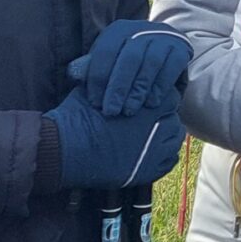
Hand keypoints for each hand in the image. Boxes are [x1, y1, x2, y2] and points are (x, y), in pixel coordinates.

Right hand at [45, 87, 185, 190]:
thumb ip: (116, 81)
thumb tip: (119, 71)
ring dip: (166, 135)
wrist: (65, 150)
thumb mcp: (96, 87)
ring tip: (150, 136)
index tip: (147, 101)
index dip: (156, 97)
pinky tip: (150, 152)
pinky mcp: (149, 170)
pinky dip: (163, 155)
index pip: (168, 95)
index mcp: (146, 102)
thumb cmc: (77, 117)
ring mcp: (155, 150)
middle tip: (148, 119)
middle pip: (173, 116)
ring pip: (174, 138)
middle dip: (162, 116)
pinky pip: (169, 161)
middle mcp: (157, 125)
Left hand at [66, 19, 192, 117]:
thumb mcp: (109, 61)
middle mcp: (141, 28)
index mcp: (118, 30)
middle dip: (118, 87)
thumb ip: (92, 68)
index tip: (94, 102)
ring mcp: (162, 37)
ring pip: (150, 63)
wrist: (163, 48)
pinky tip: (151, 103)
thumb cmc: (127, 62)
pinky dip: (160, 86)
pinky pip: (170, 67)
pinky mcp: (179, 48)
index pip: (106, 51)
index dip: (99, 78)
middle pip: (128, 58)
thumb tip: (73, 73)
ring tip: (129, 111)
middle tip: (111, 111)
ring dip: (138, 90)